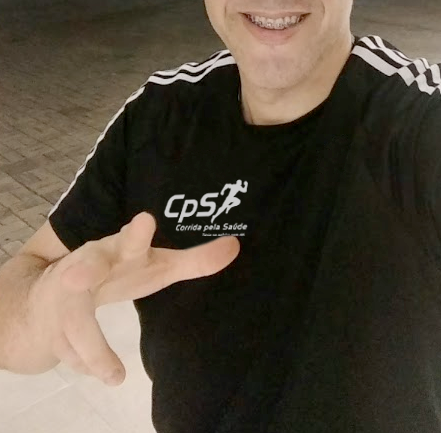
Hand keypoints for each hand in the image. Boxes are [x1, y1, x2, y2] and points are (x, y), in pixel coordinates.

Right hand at [29, 212, 239, 385]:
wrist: (48, 300)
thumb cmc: (116, 274)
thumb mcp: (154, 267)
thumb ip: (194, 261)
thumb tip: (235, 244)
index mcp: (117, 252)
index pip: (128, 240)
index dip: (137, 233)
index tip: (145, 220)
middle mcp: (88, 271)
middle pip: (87, 268)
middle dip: (84, 270)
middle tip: (76, 277)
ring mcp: (66, 303)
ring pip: (76, 327)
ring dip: (90, 350)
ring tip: (113, 375)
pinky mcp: (54, 332)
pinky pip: (73, 355)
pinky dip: (91, 367)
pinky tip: (111, 376)